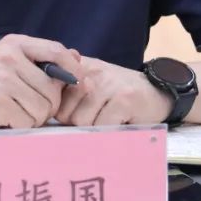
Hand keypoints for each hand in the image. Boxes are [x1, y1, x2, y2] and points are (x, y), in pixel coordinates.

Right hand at [0, 35, 84, 131]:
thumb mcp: (7, 62)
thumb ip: (39, 61)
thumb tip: (77, 59)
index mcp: (14, 43)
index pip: (57, 50)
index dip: (73, 70)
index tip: (77, 84)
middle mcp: (9, 57)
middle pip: (53, 88)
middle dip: (47, 105)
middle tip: (26, 107)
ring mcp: (2, 79)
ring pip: (43, 108)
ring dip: (32, 118)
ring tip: (12, 112)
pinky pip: (27, 121)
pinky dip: (18, 126)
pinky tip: (2, 119)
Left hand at [56, 57, 171, 126]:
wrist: (157, 91)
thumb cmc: (118, 94)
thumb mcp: (92, 85)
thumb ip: (69, 93)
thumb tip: (44, 108)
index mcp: (79, 67)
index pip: (53, 94)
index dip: (59, 113)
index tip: (70, 118)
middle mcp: (91, 72)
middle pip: (65, 113)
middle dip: (76, 125)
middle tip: (94, 120)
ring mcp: (108, 84)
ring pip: (82, 122)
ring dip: (94, 130)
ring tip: (107, 121)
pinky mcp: (124, 99)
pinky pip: (103, 126)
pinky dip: (109, 132)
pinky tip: (119, 124)